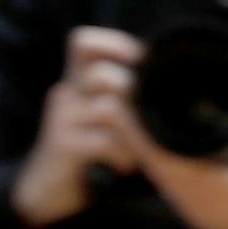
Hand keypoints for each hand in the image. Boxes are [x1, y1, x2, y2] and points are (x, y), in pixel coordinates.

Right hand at [11, 27, 145, 226]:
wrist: (49, 186)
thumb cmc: (92, 140)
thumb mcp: (109, 109)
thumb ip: (130, 86)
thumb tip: (177, 70)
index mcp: (78, 78)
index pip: (82, 42)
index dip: (113, 45)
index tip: (139, 61)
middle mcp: (66, 92)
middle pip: (101, 75)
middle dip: (133, 93)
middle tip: (144, 115)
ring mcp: (61, 119)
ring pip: (109, 108)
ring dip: (134, 129)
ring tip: (140, 146)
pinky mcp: (61, 146)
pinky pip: (104, 141)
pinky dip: (123, 154)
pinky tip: (127, 164)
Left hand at [124, 95, 227, 228]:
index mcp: (211, 187)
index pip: (163, 159)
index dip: (142, 133)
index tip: (134, 104)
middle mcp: (191, 197)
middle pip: (149, 163)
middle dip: (134, 132)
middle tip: (127, 99)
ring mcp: (187, 203)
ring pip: (152, 170)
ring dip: (140, 143)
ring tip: (133, 111)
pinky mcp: (189, 204)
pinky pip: (163, 176)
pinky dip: (153, 155)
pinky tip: (150, 136)